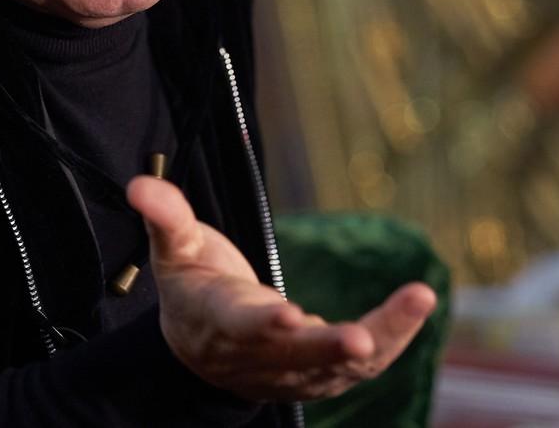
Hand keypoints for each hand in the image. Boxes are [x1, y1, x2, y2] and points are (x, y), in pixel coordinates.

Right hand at [126, 176, 436, 401]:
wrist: (201, 351)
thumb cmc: (193, 286)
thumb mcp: (176, 249)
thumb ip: (167, 218)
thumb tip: (139, 184)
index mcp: (219, 323)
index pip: (241, 328)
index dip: (263, 325)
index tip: (287, 316)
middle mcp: (257, 357)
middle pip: (296, 356)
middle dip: (330, 347)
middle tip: (363, 338)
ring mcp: (292, 372)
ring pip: (339, 364)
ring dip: (383, 338)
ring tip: (418, 299)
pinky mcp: (322, 374)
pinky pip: (362, 364)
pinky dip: (394, 337)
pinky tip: (418, 304)